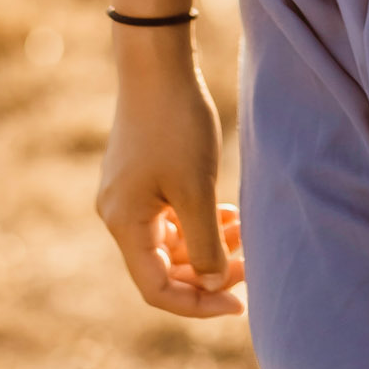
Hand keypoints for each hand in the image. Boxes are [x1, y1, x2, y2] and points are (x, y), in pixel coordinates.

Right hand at [96, 38, 245, 317]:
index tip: (238, 304)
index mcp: (124, 225)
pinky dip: (198, 221)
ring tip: (244, 233)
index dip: (198, 304)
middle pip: (163, 267)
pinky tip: (228, 214)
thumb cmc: (176, 124)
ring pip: (170, 241)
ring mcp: (129, 195)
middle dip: (206, 272)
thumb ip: (204, 243)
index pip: (157, 288)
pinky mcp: (141, 176)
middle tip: (249, 266)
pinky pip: (169, 216)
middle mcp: (119, 215)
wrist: (157, 64)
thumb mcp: (196, 189)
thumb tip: (214, 282)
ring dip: (206, 244)